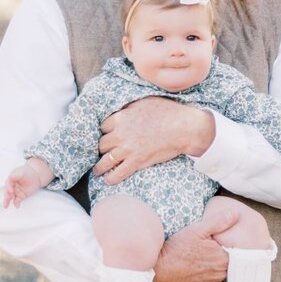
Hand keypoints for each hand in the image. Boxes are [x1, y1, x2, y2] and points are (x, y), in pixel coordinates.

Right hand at [4, 158, 54, 206]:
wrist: (35, 175)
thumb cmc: (26, 172)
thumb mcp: (20, 172)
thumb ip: (15, 175)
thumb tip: (10, 177)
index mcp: (10, 180)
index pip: (8, 184)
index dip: (9, 187)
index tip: (11, 191)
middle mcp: (12, 186)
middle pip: (8, 192)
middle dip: (6, 197)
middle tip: (5, 201)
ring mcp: (16, 191)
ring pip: (11, 197)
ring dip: (8, 201)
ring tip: (6, 206)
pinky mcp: (21, 196)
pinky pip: (17, 201)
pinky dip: (16, 204)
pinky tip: (17, 206)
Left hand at [94, 98, 214, 184]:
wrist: (183, 128)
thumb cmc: (168, 112)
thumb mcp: (144, 102)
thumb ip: (130, 107)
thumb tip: (124, 110)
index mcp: (121, 117)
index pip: (103, 126)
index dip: (105, 132)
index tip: (107, 136)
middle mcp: (120, 134)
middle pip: (102, 144)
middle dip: (102, 148)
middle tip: (104, 152)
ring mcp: (127, 149)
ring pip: (106, 160)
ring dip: (100, 166)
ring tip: (97, 170)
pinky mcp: (136, 161)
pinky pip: (118, 173)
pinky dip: (111, 178)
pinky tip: (107, 180)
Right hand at [151, 222, 230, 281]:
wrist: (158, 270)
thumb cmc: (177, 249)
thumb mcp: (198, 230)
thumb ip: (219, 221)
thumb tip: (235, 213)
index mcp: (224, 259)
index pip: (237, 248)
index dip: (230, 239)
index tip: (223, 234)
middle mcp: (221, 273)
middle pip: (230, 258)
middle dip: (225, 248)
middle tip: (213, 240)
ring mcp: (212, 280)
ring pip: (222, 266)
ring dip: (217, 258)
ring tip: (206, 248)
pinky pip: (212, 274)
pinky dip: (209, 266)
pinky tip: (200, 259)